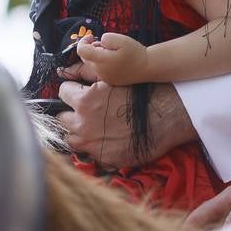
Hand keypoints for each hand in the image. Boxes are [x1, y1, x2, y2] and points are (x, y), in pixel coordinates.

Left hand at [56, 79, 195, 167]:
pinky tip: (106, 137)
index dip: (72, 89)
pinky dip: (93, 145)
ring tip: (93, 126)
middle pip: (62, 118)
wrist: (167, 117)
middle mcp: (83, 124)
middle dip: (72, 112)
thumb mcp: (117, 78)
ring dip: (78, 131)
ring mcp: (92, 145)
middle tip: (87, 109)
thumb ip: (90, 74)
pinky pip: (88, 153)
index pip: (63, 92)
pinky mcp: (103, 159)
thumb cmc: (145, 93)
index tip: (80, 90)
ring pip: (70, 138)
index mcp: (86, 100)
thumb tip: (71, 71)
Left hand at [76, 32, 147, 84]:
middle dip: (91, 48)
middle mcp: (99, 71)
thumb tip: (100, 41)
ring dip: (97, 55)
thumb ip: (107, 38)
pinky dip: (102, 62)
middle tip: (105, 43)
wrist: (147, 67)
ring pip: (92, 63)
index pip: (81, 50)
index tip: (91, 36)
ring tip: (112, 51)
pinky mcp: (108, 80)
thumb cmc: (135, 53)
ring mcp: (103, 77)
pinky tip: (115, 60)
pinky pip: (99, 69)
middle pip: (85, 57)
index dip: (83, 41)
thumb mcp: (122, 40)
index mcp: (101, 60)